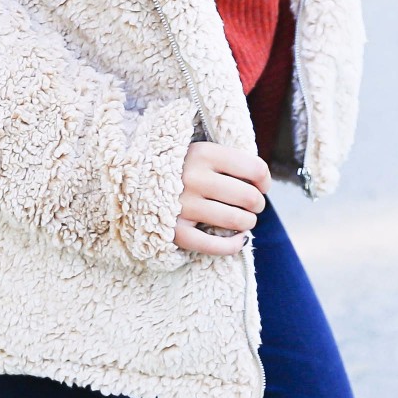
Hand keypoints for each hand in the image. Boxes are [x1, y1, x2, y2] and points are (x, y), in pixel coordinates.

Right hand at [175, 139, 267, 256]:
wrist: (132, 182)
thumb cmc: (179, 168)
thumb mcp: (201, 153)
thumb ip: (231, 161)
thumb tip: (263, 183)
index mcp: (202, 153)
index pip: (255, 169)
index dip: (265, 181)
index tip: (261, 186)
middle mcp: (192, 177)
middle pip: (248, 197)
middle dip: (257, 204)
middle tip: (252, 206)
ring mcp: (182, 205)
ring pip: (236, 220)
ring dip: (248, 223)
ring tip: (243, 220)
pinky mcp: (175, 231)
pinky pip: (216, 245)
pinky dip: (234, 245)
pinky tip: (239, 239)